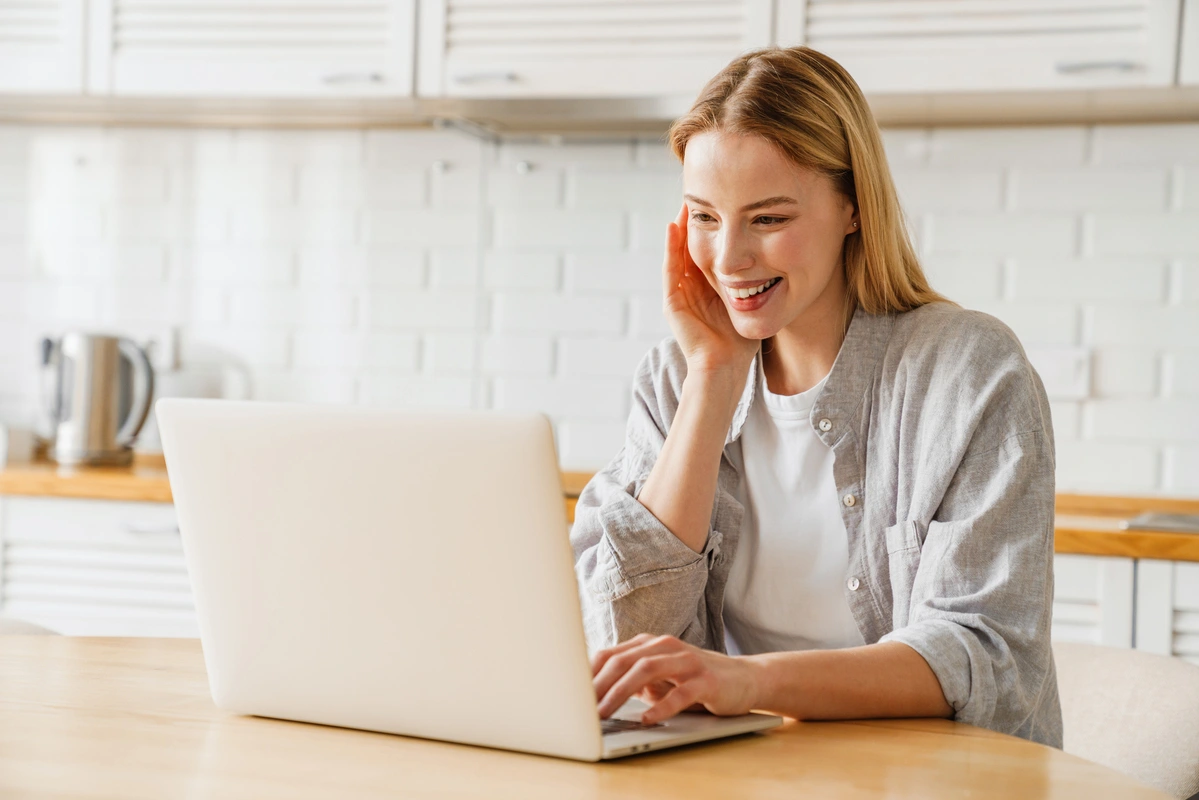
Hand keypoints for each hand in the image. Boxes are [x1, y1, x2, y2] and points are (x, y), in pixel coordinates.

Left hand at [592, 633, 760, 724]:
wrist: (745, 679)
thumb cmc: (696, 680)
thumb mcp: (661, 678)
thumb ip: (634, 681)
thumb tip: (598, 697)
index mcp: (650, 645)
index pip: (611, 654)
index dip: (589, 673)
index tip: (570, 694)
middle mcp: (666, 647)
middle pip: (624, 660)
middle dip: (599, 685)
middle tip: (581, 708)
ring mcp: (687, 661)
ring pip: (647, 669)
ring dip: (621, 692)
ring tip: (604, 712)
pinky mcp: (707, 680)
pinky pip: (681, 692)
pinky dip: (662, 706)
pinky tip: (648, 719)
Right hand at [663, 203, 758, 378]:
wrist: (726, 368)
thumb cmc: (743, 341)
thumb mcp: (756, 303)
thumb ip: (764, 282)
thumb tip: (790, 256)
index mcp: (709, 287)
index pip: (710, 247)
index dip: (716, 225)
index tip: (725, 201)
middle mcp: (692, 288)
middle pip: (692, 245)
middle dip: (697, 221)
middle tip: (702, 193)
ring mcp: (680, 295)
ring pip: (678, 252)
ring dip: (681, 227)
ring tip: (687, 201)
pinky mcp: (672, 304)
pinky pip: (670, 269)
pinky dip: (671, 247)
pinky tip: (674, 226)